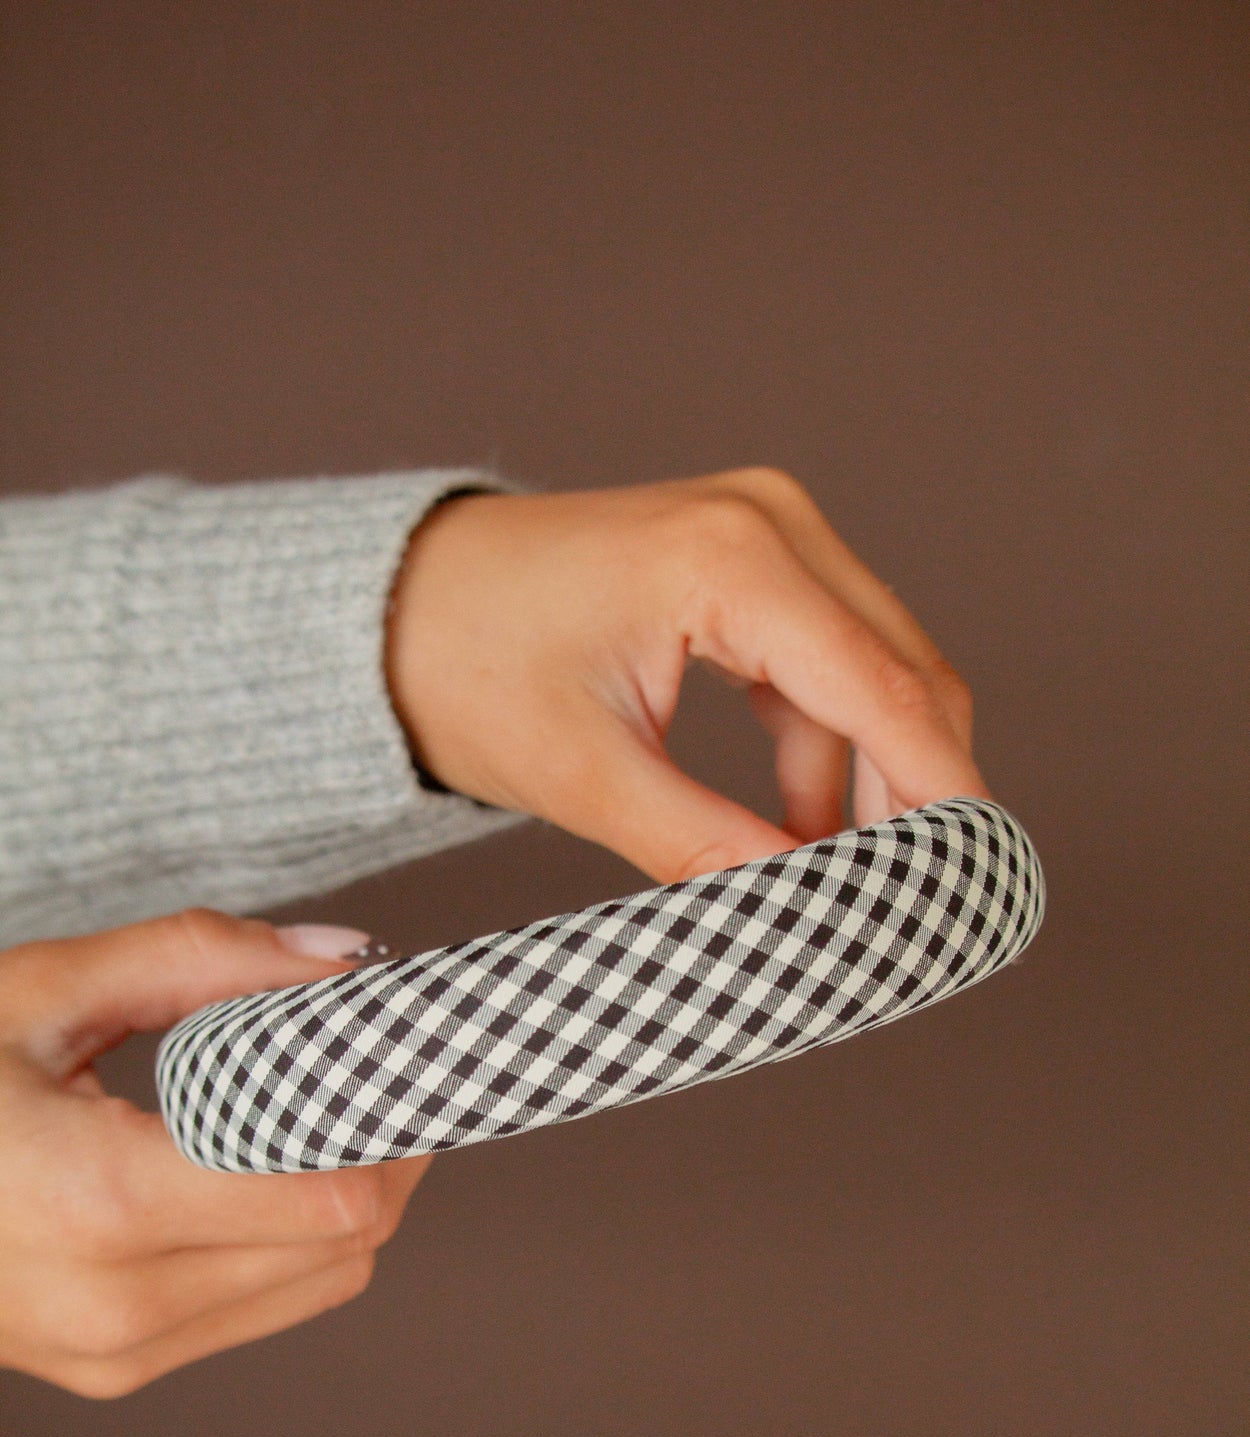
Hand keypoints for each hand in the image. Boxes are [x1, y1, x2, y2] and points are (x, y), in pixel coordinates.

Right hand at [0, 911, 426, 1396]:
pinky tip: (277, 1161)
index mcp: (99, 1205)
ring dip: (353, 1192)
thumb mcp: (44, 991)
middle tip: (383, 1060)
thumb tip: (344, 960)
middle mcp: (117, 1305)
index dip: (395, 1117)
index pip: (334, 1193)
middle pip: (348, 1239)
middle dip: (388, 1145)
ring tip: (334, 1102)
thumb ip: (202, 960)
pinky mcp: (112, 1368)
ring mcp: (114, 1353)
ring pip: (322, 1282)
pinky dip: (298, 1235)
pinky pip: (264, 1306)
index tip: (411, 1045)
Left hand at [386, 467, 984, 882]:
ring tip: (840, 885)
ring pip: (875, 671)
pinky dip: (825, 747)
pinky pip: (828, 661)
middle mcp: (770, 521)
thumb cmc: (467, 666)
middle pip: (904, 673)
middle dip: (916, 794)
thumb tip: (804, 915)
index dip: (939, 795)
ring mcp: (766, 531)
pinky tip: (800, 830)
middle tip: (914, 906)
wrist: (398, 603)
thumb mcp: (582, 771)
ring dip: (867, 779)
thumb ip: (702, 845)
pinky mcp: (752, 561)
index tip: (972, 886)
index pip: (881, 689)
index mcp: (730, 559)